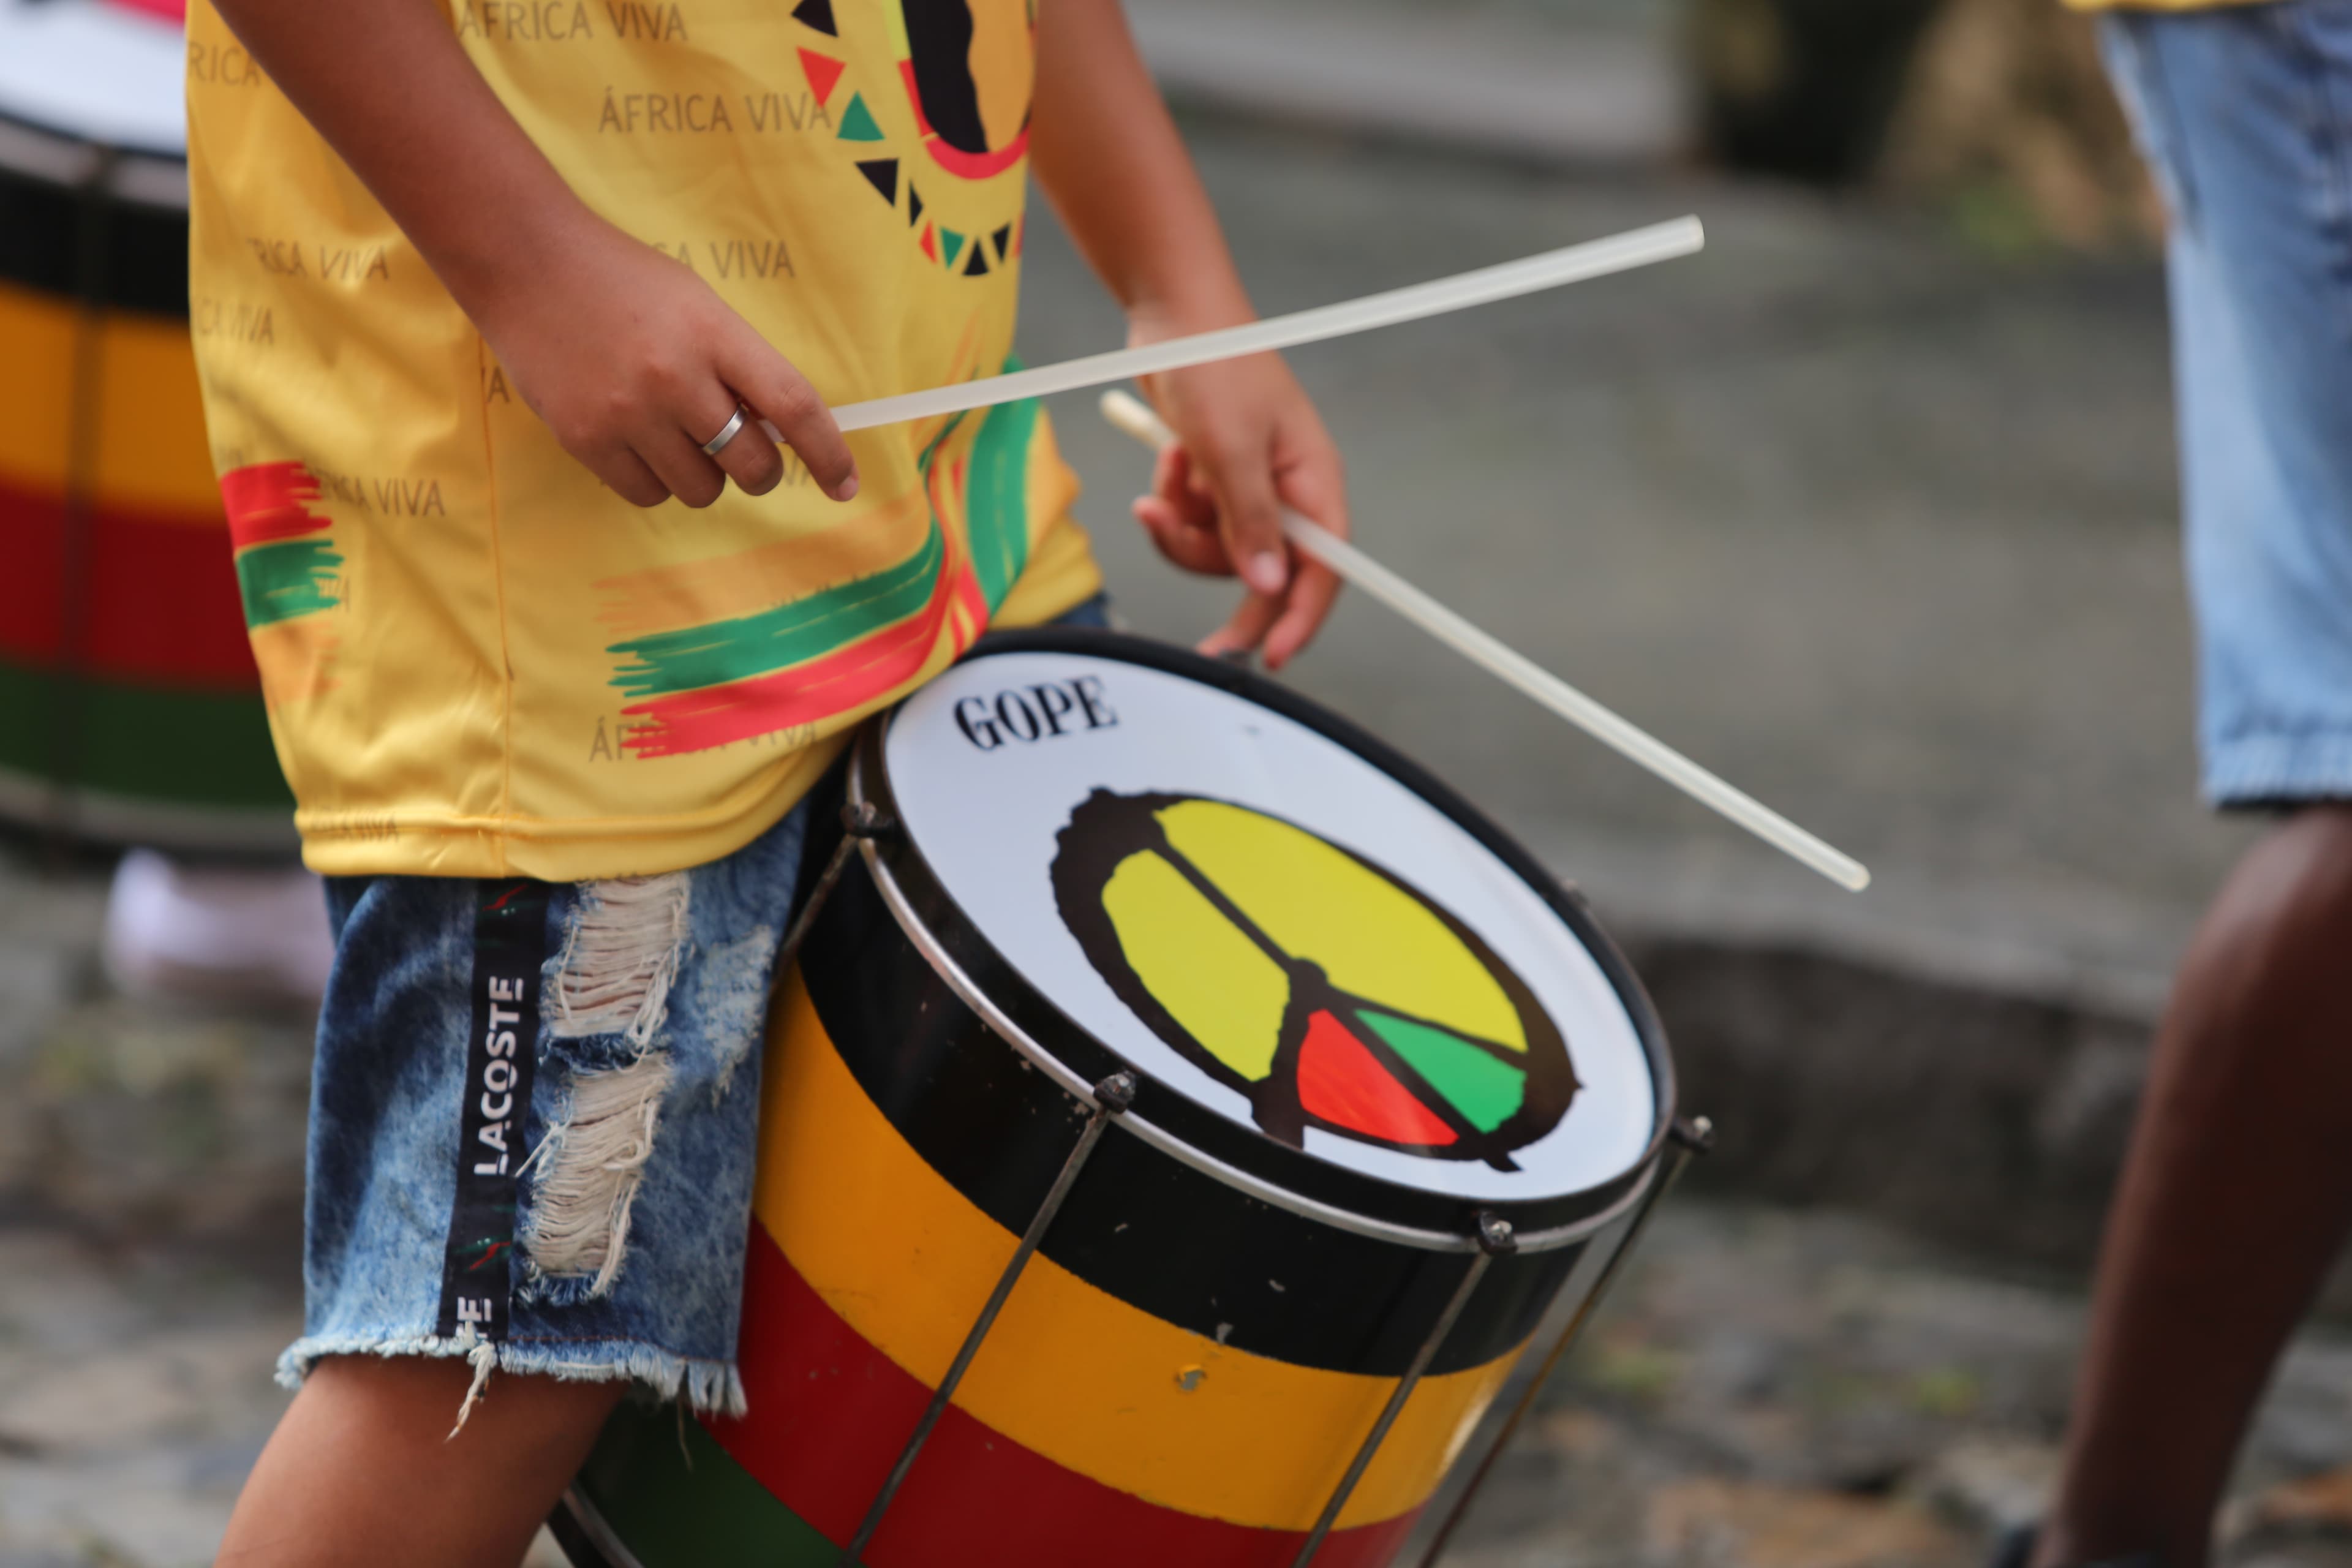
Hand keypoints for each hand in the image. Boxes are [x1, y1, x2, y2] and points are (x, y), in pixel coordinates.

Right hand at [462, 209, 857, 508]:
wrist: (525, 261)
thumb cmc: (624, 282)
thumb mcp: (697, 305)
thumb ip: (739, 364)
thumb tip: (779, 433)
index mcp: (715, 334)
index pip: (794, 406)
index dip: (829, 453)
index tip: (845, 484)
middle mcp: (675, 377)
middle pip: (752, 465)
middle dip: (760, 472)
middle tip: (744, 454)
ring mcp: (628, 412)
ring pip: (700, 491)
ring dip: (703, 477)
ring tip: (675, 436)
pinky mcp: (585, 439)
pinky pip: (647, 495)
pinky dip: (655, 482)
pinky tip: (638, 443)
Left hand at [1131, 343, 1347, 669]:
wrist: (1174, 316)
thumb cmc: (1215, 369)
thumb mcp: (1229, 449)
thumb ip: (1250, 520)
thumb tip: (1268, 584)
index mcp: (1312, 484)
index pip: (1323, 570)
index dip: (1302, 617)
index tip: (1273, 656)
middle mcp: (1287, 492)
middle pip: (1267, 574)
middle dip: (1231, 594)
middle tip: (1207, 647)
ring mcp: (1247, 486)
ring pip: (1220, 552)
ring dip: (1184, 534)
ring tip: (1161, 490)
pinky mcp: (1213, 478)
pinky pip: (1194, 522)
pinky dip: (1173, 503)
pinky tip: (1166, 465)